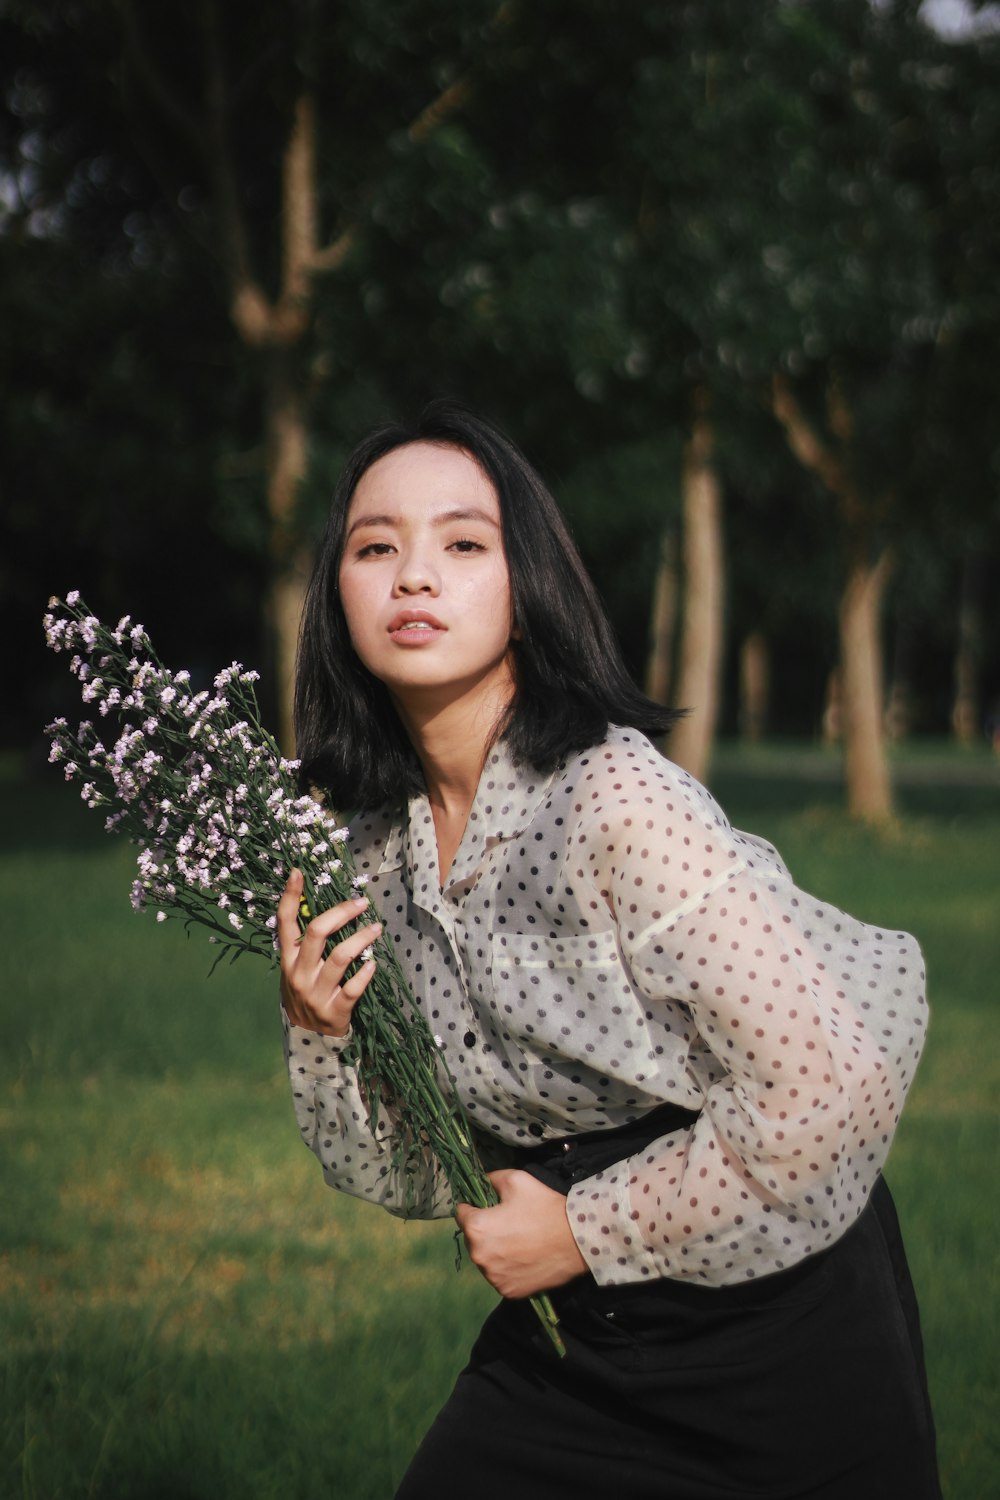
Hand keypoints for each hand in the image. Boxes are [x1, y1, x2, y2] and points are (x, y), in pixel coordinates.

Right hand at [277, 868, 379, 1036]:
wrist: (306, 1038)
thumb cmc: (306, 993)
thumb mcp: (296, 969)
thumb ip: (305, 945)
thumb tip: (327, 909)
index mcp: (288, 960)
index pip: (285, 922)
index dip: (291, 896)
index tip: (299, 872)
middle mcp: (298, 974)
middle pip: (317, 932)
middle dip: (342, 912)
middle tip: (361, 903)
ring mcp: (316, 993)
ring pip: (340, 957)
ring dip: (361, 939)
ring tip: (376, 928)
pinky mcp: (334, 1011)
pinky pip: (353, 989)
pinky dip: (366, 974)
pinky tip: (374, 964)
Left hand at [455, 1169, 587, 1299]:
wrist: (577, 1240)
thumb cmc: (544, 1207)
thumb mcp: (516, 1180)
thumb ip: (491, 1179)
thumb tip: (481, 1183)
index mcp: (476, 1228)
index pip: (461, 1213)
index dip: (473, 1206)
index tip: (489, 1205)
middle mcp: (479, 1256)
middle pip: (473, 1238)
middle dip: (484, 1229)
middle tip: (508, 1222)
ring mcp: (493, 1278)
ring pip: (486, 1259)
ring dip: (494, 1250)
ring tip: (518, 1241)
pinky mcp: (508, 1292)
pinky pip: (500, 1276)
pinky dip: (507, 1268)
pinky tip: (524, 1258)